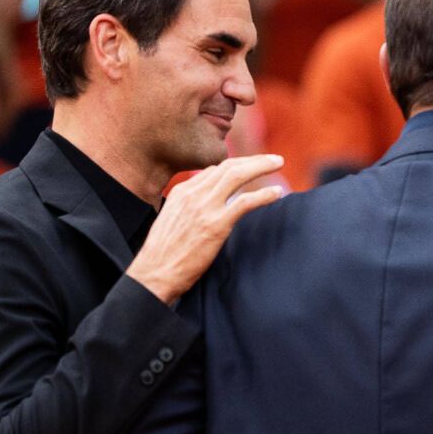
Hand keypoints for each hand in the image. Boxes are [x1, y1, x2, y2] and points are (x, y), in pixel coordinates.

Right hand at [126, 154, 285, 304]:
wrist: (154, 274)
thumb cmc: (163, 254)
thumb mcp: (172, 220)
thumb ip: (188, 207)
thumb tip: (204, 205)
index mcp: (182, 191)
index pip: (214, 169)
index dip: (237, 165)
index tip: (252, 167)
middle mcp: (193, 194)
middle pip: (229, 166)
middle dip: (254, 159)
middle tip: (274, 159)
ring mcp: (205, 208)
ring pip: (238, 176)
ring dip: (262, 167)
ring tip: (279, 164)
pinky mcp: (216, 225)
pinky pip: (245, 202)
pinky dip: (264, 195)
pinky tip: (277, 194)